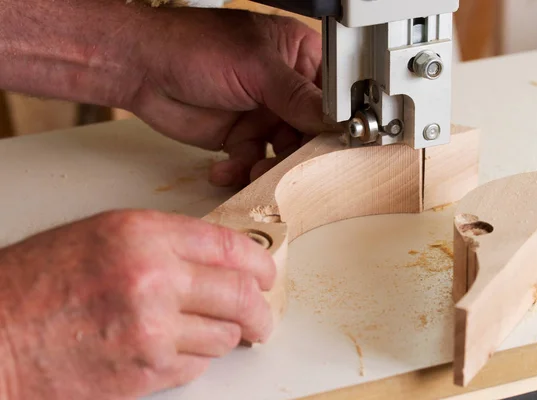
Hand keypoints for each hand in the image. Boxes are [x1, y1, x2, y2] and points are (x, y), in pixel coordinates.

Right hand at [0, 210, 275, 398]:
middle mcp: (152, 278)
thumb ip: (164, 243)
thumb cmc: (36, 284)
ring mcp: (151, 329)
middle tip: (262, 316)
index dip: (258, 261)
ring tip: (207, 331)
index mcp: (142, 235)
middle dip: (260, 309)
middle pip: (239, 294)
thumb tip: (214, 259)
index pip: (227, 245)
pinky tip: (174, 349)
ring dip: (223, 335)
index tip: (268, 273)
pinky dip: (195, 359)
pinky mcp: (145, 372)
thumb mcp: (103, 237)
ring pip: (223, 335)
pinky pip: (197, 366)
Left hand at [127, 7, 333, 186]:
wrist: (142, 69)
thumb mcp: (255, 66)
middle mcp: (283, 89)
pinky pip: (253, 162)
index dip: (336, 121)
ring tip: (255, 173)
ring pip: (284, 152)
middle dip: (302, 153)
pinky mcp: (240, 137)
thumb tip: (332, 118)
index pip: (331, 94)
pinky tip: (226, 168)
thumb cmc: (194, 46)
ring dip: (271, 168)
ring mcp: (263, 114)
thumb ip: (295, 94)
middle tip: (297, 170)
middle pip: (311, 130)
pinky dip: (241, 171)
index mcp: (297, 57)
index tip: (338, 145)